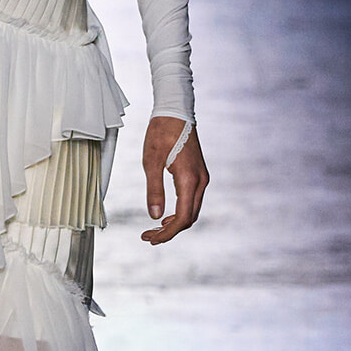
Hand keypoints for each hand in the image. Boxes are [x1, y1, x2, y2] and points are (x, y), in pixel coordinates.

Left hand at [141, 117, 208, 245]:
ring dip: (175, 223)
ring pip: (191, 210)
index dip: (166, 233)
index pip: (182, 218)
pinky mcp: (198, 173)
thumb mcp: (151, 161)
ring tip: (155, 228)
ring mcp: (201, 177)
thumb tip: (154, 216)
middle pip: (189, 218)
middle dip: (169, 231)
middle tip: (148, 237)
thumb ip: (154, 190)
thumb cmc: (161, 132)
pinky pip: (192, 200)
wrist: (175, 112)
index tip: (149, 238)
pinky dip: (180, 211)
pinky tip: (166, 213)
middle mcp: (200, 181)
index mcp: (189, 180)